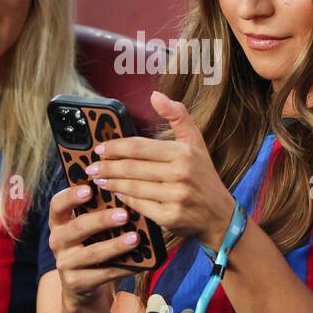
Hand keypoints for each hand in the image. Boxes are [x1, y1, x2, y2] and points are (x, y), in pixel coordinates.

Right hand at [48, 184, 145, 308]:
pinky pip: (103, 274)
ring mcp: (64, 263)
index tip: (89, 189)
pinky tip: (139, 262)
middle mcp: (57, 241)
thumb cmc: (91, 246)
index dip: (71, 196)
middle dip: (102, 220)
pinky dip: (123, 268)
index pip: (58, 204)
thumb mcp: (89, 230)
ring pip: (92, 253)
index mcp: (59, 222)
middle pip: (78, 227)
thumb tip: (128, 198)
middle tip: (124, 215)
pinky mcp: (75, 283)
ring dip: (115, 245)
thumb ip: (98, 213)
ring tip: (135, 238)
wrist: (82, 287)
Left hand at [83, 91, 235, 248]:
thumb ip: (177, 115)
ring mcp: (175, 197)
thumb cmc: (203, 174)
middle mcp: (180, 174)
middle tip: (92, 167)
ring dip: (111, 183)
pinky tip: (117, 194)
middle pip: (132, 168)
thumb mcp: (195, 142)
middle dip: (107, 167)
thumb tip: (155, 95)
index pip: (139, 147)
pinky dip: (125, 199)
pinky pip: (139, 206)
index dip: (115, 147)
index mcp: (183, 152)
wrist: (220, 214)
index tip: (100, 149)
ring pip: (132, 187)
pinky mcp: (170, 217)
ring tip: (99, 180)